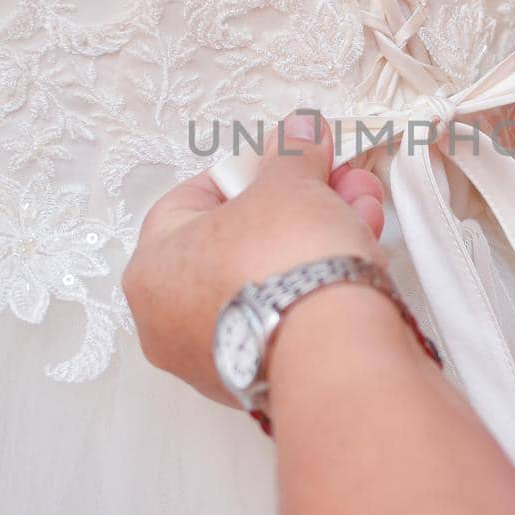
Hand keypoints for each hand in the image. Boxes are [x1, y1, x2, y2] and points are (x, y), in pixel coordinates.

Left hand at [125, 112, 387, 404]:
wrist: (334, 353)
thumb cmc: (284, 269)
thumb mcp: (287, 184)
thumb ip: (290, 154)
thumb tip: (298, 133)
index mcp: (152, 270)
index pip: (194, 200)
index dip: (248, 171)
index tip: (286, 159)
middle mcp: (172, 323)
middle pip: (241, 241)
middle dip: (299, 204)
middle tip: (335, 181)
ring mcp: (219, 357)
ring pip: (271, 280)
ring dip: (319, 239)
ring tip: (362, 214)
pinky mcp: (268, 380)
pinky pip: (291, 316)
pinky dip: (322, 286)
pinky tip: (360, 260)